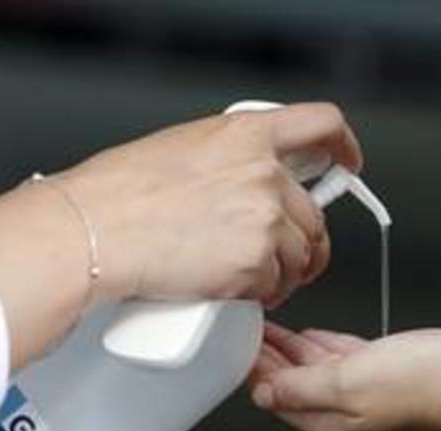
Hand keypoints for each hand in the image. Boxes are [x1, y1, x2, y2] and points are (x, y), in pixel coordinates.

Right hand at [0, 102, 362, 368]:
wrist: (94, 233)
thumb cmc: (118, 194)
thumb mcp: (182, 150)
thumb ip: (230, 159)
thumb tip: (249, 181)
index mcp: (246, 135)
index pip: (321, 124)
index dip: (342, 146)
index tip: (345, 162)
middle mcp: (265, 173)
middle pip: (315, 215)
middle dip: (304, 243)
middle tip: (279, 258)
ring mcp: (264, 219)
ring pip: (302, 257)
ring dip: (283, 274)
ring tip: (245, 279)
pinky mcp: (256, 264)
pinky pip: (277, 288)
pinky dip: (261, 296)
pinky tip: (231, 290)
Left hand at [250, 323, 440, 430]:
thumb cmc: (428, 386)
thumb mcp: (348, 381)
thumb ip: (301, 386)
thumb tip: (263, 391)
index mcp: (330, 424)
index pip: (276, 396)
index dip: (254, 368)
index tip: (235, 343)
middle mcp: (346, 413)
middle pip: (292, 383)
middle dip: (267, 357)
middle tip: (244, 329)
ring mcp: (368, 393)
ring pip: (315, 369)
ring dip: (290, 348)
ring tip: (267, 326)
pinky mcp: (388, 372)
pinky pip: (343, 359)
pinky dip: (322, 346)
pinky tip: (310, 335)